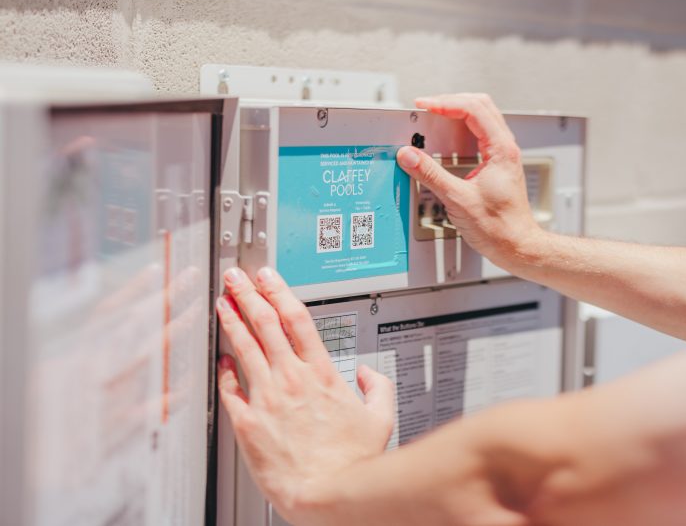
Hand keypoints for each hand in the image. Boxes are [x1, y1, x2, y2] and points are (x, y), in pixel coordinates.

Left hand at [216, 267, 394, 525]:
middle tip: (236, 278)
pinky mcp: (248, 422)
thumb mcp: (381, 418)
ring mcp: (267, 398)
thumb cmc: (353, 462)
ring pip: (244, 347)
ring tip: (221, 302)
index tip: (268, 277)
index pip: (296, 319)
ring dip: (231, 320)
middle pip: (265, 323)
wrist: (328, 492)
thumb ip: (379, 388)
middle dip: (248, 294)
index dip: (279, 291)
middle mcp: (292, 379)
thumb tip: (371, 375)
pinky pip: (231, 388)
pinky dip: (224, 369)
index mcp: (323, 373)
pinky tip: (220, 357)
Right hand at [397, 93, 544, 269]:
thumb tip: (409, 156)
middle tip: (427, 107)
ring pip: (482, 117)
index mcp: (501, 150)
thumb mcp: (458, 200)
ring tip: (435, 116)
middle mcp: (506, 148)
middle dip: (451, 101)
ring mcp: (503, 155)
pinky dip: (462, 128)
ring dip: (458, 112)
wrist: (517, 246)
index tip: (425, 106)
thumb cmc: (499, 228)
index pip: (474, 109)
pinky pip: (481, 134)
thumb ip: (431, 175)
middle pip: (480, 105)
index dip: (446, 103)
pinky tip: (448, 138)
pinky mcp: (498, 165)